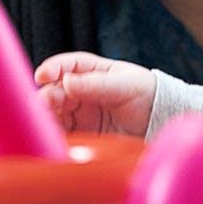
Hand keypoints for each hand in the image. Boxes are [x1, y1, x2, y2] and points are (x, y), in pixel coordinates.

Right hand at [34, 51, 155, 135]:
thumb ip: (95, 84)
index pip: (69, 65)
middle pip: (56, 90)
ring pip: (55, 112)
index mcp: (94, 71)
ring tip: (45, 123)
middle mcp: (82, 91)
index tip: (42, 75)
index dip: (54, 68)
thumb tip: (66, 82)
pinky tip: (52, 137)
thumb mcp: (124, 85)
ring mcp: (80, 113)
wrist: (160, 124)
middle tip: (46, 103)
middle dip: (48, 96)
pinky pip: (63, 134)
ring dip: (47, 117)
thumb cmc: (147, 95)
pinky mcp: (82, 134)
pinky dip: (54, 135)